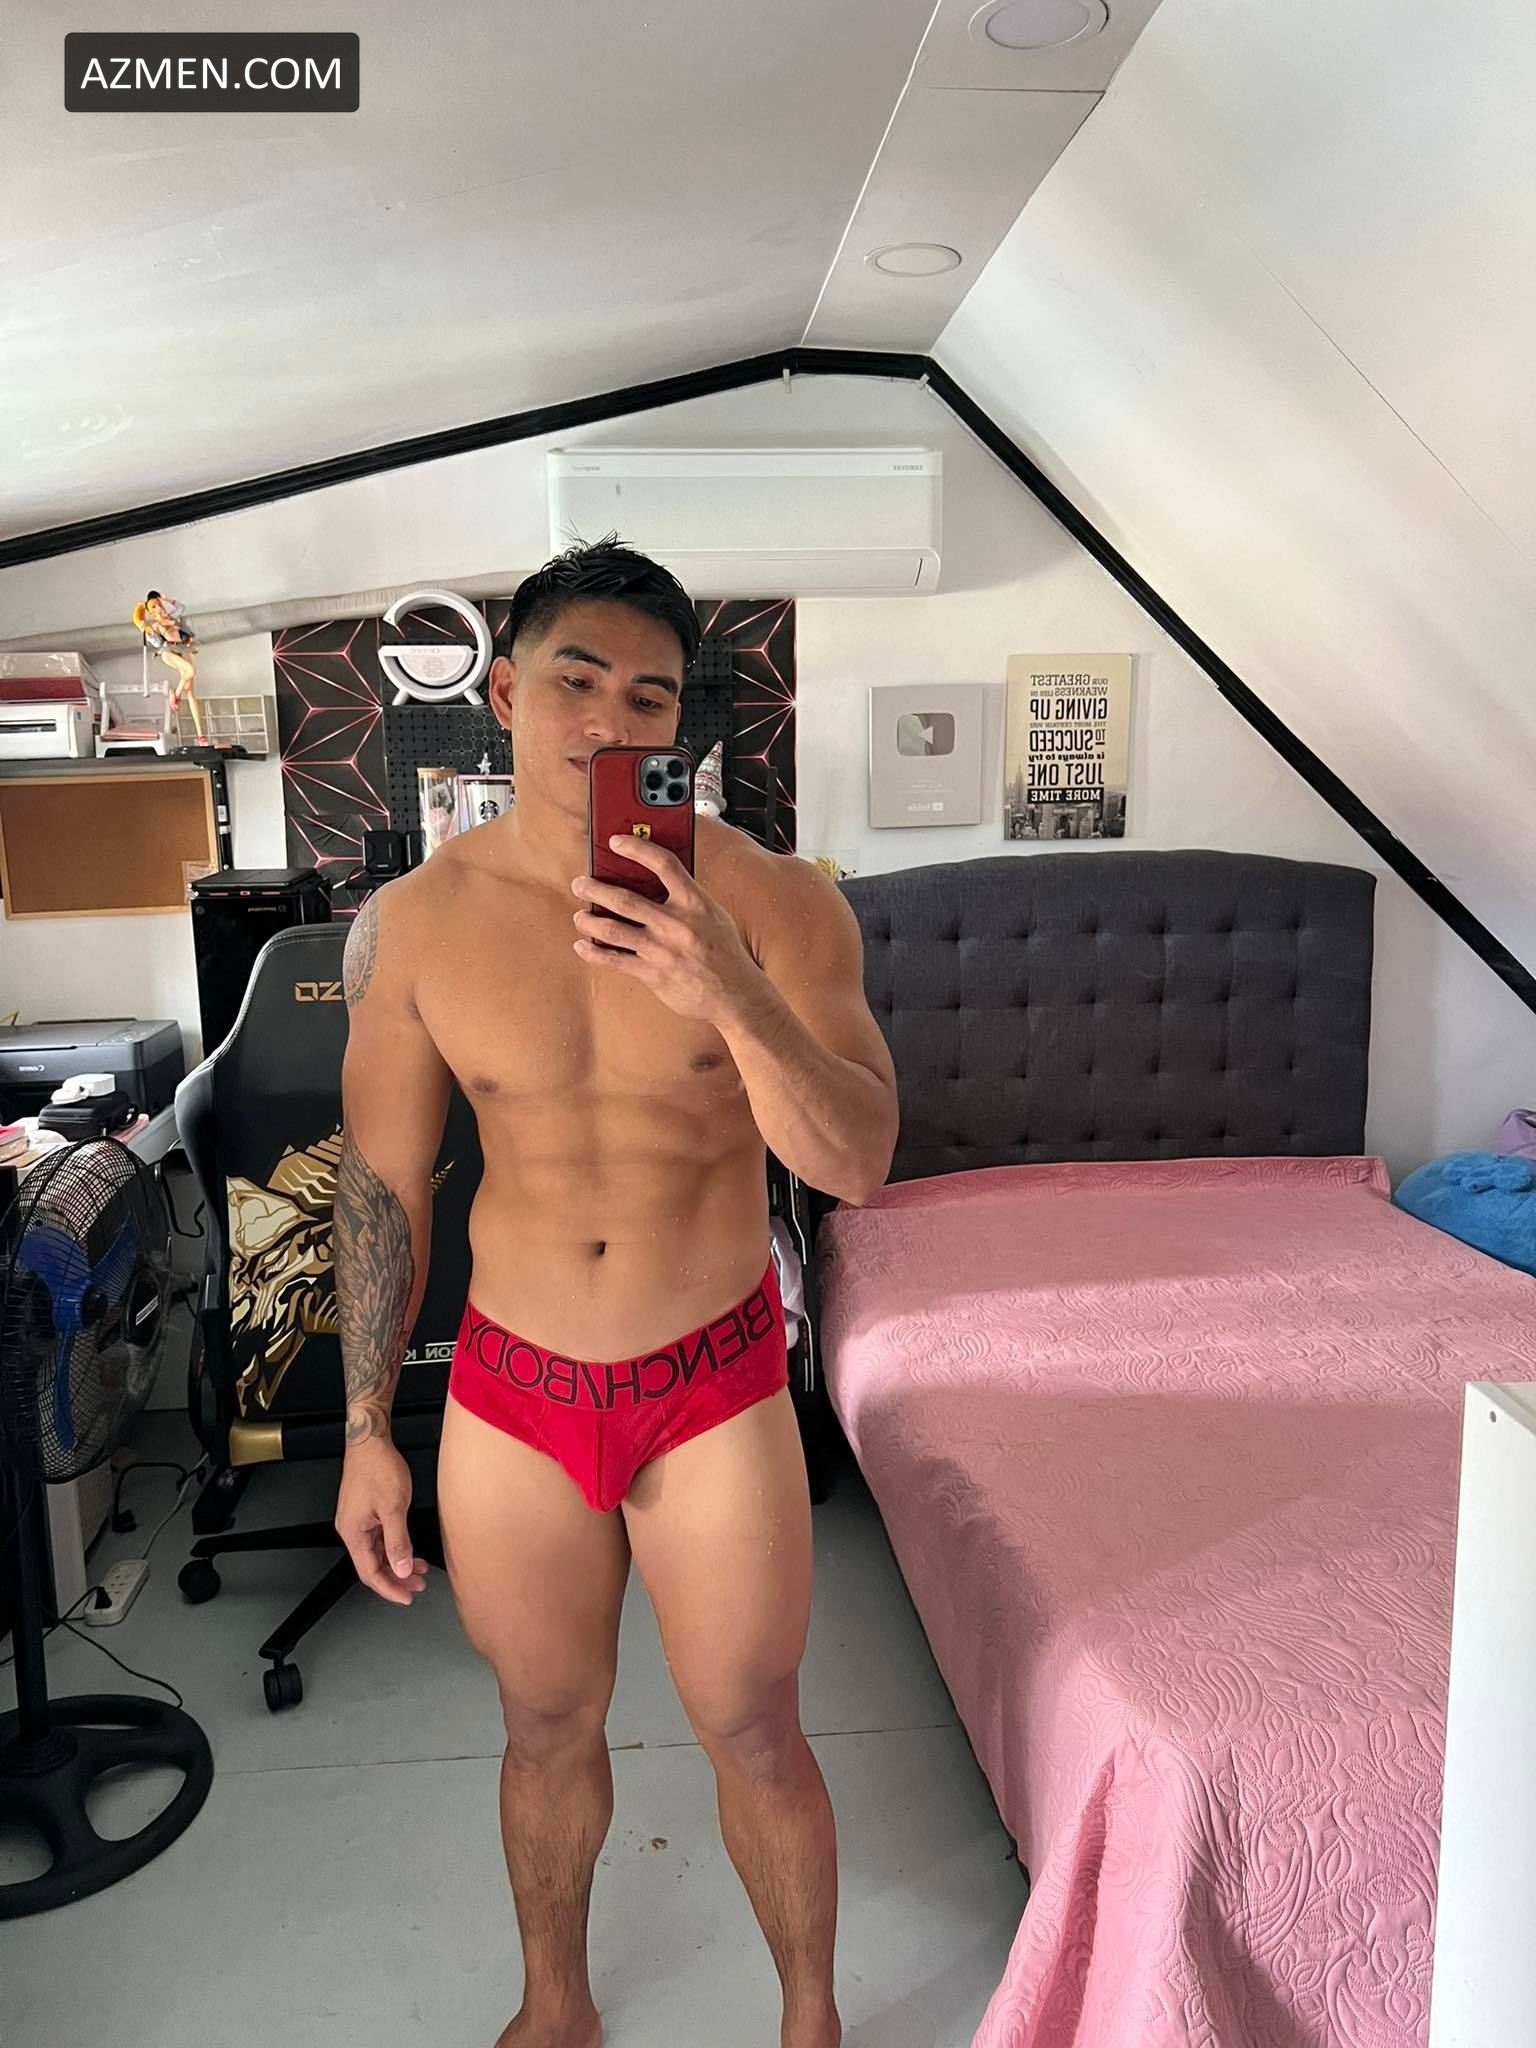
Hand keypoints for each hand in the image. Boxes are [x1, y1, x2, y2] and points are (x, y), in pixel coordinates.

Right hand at [335, 1439, 428, 1605]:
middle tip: (417, 1586)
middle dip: (396, 1578)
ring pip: (377, 1553)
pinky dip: (395, 1547)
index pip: (369, 1573)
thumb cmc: (378, 1467)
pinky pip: (379, 1539)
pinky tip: (409, 1550)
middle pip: (372, 1565)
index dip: (389, 1588)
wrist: (370, 1441)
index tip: (406, 1597)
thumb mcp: (394, 1507)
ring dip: (397, 1563)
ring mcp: (357, 1522)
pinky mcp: (364, 1513)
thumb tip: (403, 1568)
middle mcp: (351, 1529)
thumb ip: (398, 1541)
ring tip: (419, 1570)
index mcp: (353, 1532)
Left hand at [571, 837, 762, 1023]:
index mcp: (695, 903)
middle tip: (581, 884)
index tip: (616, 841)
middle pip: (624, 899)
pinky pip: (613, 960)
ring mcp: (661, 950)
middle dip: (594, 889)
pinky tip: (583, 946)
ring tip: (580, 915)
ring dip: (588, 920)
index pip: (663, 864)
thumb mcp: (714, 915)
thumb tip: (653, 881)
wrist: (736, 994)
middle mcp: (676, 924)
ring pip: (612, 929)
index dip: (637, 848)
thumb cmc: (724, 952)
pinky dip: (593, 951)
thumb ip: (686, 897)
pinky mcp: (652, 973)